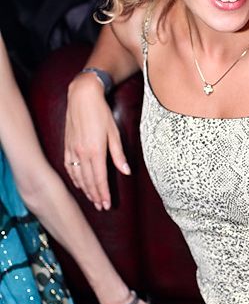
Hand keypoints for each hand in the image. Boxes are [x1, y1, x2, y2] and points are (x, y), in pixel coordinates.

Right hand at [65, 74, 130, 209]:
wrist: (82, 97)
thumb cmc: (101, 113)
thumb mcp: (114, 132)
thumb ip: (118, 154)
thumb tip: (126, 172)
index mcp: (95, 151)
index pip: (100, 179)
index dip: (103, 193)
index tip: (107, 204)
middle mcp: (82, 153)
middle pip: (89, 180)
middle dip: (95, 195)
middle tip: (101, 207)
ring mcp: (73, 150)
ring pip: (78, 176)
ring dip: (86, 189)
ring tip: (92, 199)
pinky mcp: (67, 145)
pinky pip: (69, 167)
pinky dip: (74, 178)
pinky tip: (79, 184)